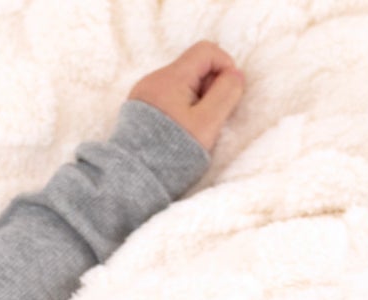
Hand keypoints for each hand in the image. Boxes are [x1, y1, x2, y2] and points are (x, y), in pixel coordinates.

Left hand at [128, 40, 245, 155]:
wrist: (132, 180)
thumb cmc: (171, 154)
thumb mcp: (207, 123)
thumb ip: (226, 94)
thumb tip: (235, 74)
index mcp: (170, 78)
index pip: (206, 51)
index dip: (225, 67)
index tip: (227, 94)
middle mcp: (154, 80)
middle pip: (194, 66)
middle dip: (210, 87)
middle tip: (209, 117)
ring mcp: (144, 94)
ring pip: (183, 84)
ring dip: (197, 100)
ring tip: (193, 128)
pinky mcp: (140, 110)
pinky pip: (169, 98)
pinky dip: (182, 109)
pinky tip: (179, 132)